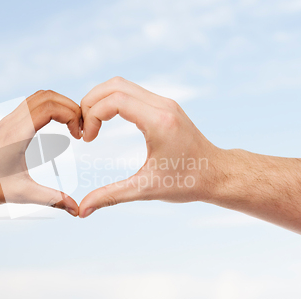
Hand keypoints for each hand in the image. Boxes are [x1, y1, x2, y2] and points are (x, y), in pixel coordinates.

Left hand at [0, 90, 81, 215]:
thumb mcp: (22, 194)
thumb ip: (52, 199)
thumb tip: (77, 211)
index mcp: (18, 133)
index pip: (51, 106)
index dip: (71, 115)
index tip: (79, 136)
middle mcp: (14, 120)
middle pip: (49, 95)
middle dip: (71, 108)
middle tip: (80, 130)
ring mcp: (10, 119)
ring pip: (40, 96)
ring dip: (61, 106)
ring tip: (72, 128)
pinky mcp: (8, 122)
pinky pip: (33, 104)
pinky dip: (51, 108)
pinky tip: (56, 128)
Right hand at [79, 77, 219, 217]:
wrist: (218, 174)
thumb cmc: (187, 183)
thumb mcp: (146, 189)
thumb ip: (111, 196)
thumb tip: (82, 210)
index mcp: (159, 122)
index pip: (115, 100)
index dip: (93, 115)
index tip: (88, 139)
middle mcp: (162, 105)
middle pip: (114, 85)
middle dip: (91, 102)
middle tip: (84, 129)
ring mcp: (164, 103)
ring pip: (122, 85)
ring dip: (100, 100)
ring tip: (92, 125)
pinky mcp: (164, 106)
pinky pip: (131, 92)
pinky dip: (112, 101)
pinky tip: (106, 121)